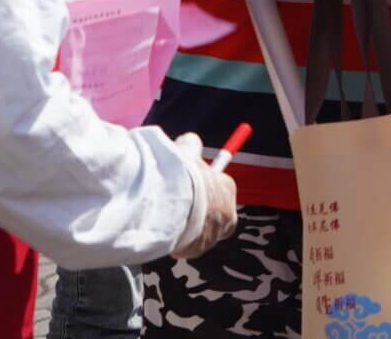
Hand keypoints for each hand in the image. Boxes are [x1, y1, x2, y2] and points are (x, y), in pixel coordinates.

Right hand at [170, 133, 238, 259]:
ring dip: (185, 224)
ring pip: (198, 229)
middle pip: (215, 213)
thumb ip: (191, 145)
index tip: (192, 182)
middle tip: (179, 201)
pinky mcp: (196, 250)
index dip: (205, 185)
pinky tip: (163, 226)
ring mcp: (212, 235)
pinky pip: (185, 243)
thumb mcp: (186, 151)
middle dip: (199, 209)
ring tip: (166, 213)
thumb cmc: (181, 176)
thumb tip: (190, 140)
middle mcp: (227, 215)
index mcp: (227, 189)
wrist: (171, 205)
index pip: (222, 187)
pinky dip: (175, 236)